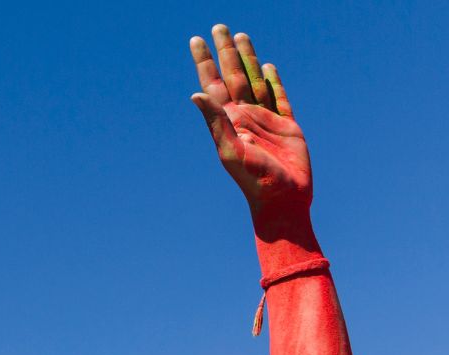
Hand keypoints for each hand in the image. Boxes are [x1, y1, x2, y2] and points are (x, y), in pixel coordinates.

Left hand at [189, 26, 309, 213]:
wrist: (282, 199)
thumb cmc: (254, 179)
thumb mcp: (230, 150)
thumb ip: (215, 122)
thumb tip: (195, 94)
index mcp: (228, 120)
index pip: (213, 83)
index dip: (205, 61)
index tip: (196, 40)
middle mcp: (244, 116)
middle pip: (233, 75)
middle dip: (225, 51)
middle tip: (218, 27)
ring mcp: (265, 119)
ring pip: (254, 80)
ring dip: (248, 59)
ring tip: (241, 36)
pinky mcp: (287, 125)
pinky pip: (278, 97)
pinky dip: (273, 81)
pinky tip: (267, 67)